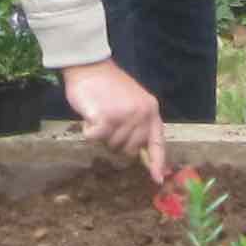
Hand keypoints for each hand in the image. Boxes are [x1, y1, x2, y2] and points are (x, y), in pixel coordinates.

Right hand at [64, 60, 168, 179]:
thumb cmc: (107, 85)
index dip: (157, 162)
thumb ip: (137, 124)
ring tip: (100, 112)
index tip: (158, 180)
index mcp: (151, 110)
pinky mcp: (106, 118)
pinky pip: (95, 139)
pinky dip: (88, 130)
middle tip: (108, 121)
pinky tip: (90, 114)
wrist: (89, 66)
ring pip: (111, 146)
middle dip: (116, 142)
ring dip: (101, 135)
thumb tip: (138, 152)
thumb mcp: (131, 102)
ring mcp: (124, 117)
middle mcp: (141, 115)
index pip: (157, 142)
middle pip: (129, 150)